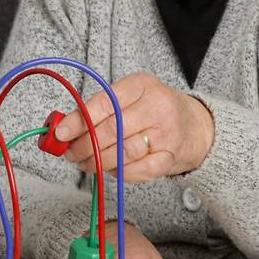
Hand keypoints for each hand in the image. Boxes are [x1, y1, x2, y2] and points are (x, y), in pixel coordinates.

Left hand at [55, 72, 214, 181]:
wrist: (197, 126)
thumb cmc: (154, 110)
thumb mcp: (129, 97)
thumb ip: (98, 109)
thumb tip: (64, 128)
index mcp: (141, 85)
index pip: (105, 103)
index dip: (79, 121)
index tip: (61, 133)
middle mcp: (156, 107)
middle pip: (112, 130)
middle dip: (84, 145)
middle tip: (70, 153)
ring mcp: (166, 133)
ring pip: (122, 152)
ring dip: (97, 161)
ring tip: (85, 162)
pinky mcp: (171, 157)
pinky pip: (137, 170)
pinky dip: (118, 172)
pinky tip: (110, 168)